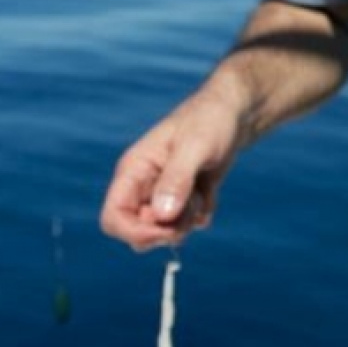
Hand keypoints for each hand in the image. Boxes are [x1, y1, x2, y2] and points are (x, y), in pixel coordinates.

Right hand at [99, 84, 243, 252]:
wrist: (234, 113)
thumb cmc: (211, 120)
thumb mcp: (196, 146)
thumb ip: (177, 179)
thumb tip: (161, 216)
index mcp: (133, 170)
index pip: (113, 218)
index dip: (135, 232)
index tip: (167, 228)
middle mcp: (142, 186)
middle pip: (137, 233)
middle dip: (165, 231)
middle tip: (191, 208)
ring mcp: (162, 194)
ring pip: (162, 232)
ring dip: (185, 222)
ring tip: (200, 192)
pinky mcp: (183, 199)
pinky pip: (185, 226)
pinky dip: (199, 216)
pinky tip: (209, 191)